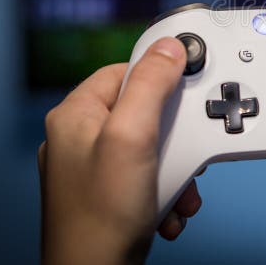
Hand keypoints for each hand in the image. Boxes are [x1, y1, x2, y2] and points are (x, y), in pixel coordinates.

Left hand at [39, 37, 202, 264]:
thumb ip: (151, 86)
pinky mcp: (111, 193)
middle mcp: (81, 138)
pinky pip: (150, 175)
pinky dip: (168, 189)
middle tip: (186, 148)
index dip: (161, 77)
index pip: (127, 71)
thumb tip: (168, 48)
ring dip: (177, 168)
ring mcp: (95, 168)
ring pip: (153, 146)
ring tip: (179, 187)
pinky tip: (170, 207)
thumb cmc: (100, 217)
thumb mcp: (132, 137)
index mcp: (76, 115)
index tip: (190, 84)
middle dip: (176, 136)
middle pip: (146, 111)